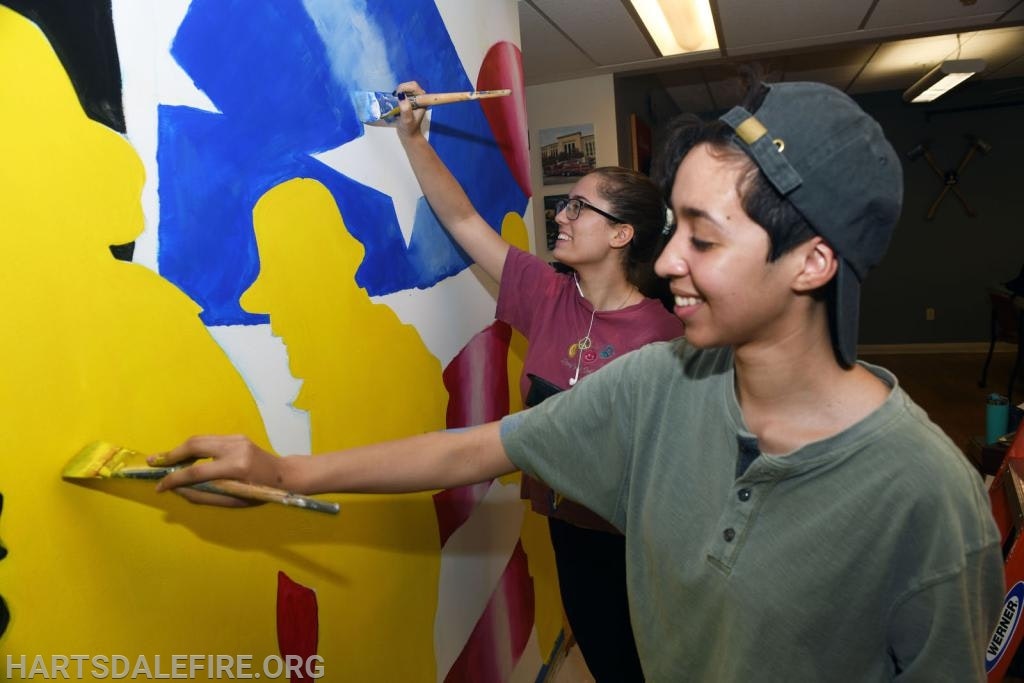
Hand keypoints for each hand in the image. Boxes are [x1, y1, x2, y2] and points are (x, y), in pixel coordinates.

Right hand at [150, 435, 281, 506]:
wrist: (283, 475)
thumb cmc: (259, 493)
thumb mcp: (233, 501)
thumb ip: (203, 495)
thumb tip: (177, 489)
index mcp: (235, 467)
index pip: (196, 472)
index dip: (175, 479)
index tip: (160, 487)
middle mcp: (235, 448)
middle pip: (194, 445)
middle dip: (172, 454)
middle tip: (154, 462)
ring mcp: (236, 439)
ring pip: (199, 439)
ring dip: (180, 450)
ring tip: (165, 460)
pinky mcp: (236, 436)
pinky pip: (209, 440)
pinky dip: (194, 448)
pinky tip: (185, 457)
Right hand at [393, 80, 426, 139]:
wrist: (409, 134)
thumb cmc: (409, 128)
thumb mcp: (407, 120)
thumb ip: (405, 109)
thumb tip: (401, 96)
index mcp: (422, 100)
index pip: (414, 87)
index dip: (405, 88)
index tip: (397, 95)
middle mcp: (420, 97)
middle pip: (410, 85)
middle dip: (401, 89)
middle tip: (395, 98)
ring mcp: (415, 98)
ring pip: (406, 87)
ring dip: (399, 92)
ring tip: (395, 101)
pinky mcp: (410, 100)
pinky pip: (403, 92)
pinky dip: (398, 94)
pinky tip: (395, 101)